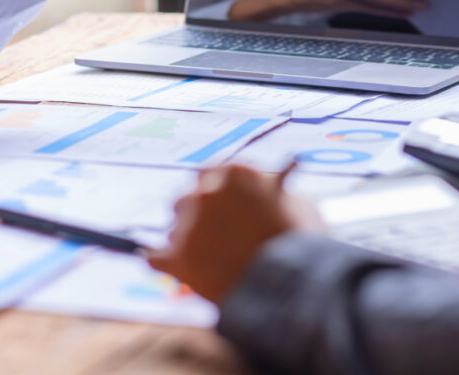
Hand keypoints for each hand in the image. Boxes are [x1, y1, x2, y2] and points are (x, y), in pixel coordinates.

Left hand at [147, 164, 324, 303]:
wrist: (293, 286)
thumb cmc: (303, 243)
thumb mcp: (299, 206)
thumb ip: (275, 195)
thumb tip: (271, 195)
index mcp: (234, 173)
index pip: (211, 172)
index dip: (214, 188)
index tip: (217, 199)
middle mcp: (206, 192)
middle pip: (186, 198)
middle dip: (195, 213)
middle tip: (208, 231)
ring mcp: (189, 224)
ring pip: (173, 229)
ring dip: (184, 240)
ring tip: (203, 259)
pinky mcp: (177, 258)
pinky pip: (156, 257)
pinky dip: (162, 262)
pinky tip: (166, 266)